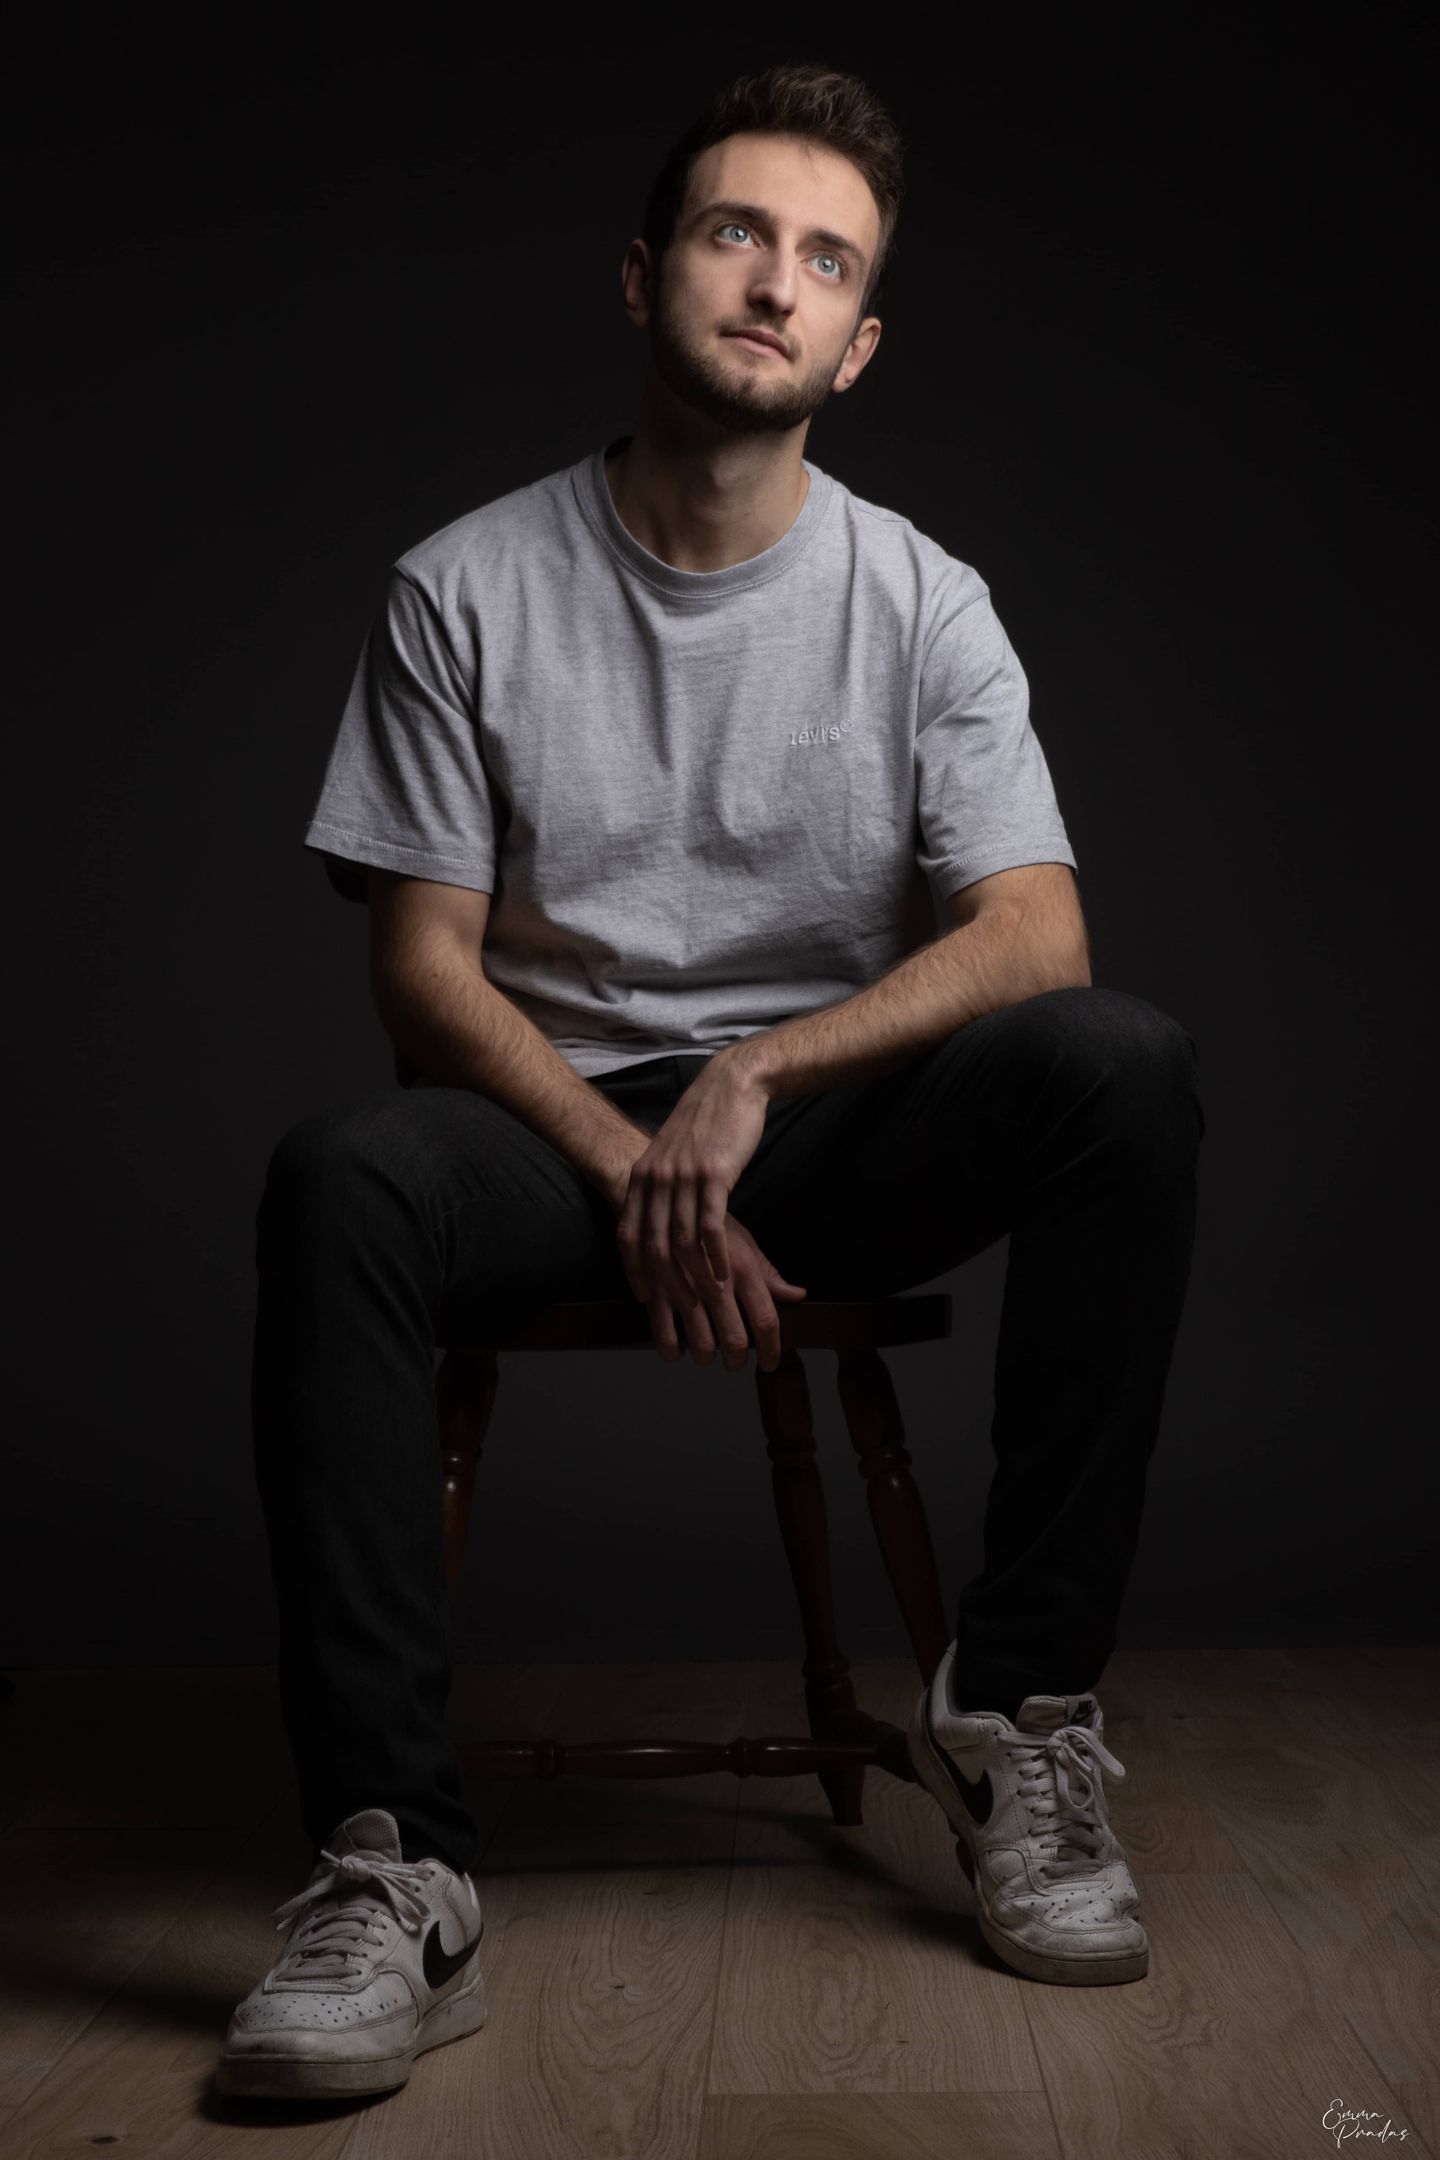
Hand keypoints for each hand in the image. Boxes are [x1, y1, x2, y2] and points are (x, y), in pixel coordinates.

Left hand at [611, 1052, 805, 1368]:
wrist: (730, 1086)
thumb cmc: (704, 1122)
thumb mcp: (672, 1154)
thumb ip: (661, 1184)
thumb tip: (657, 1214)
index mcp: (643, 1176)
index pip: (628, 1233)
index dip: (633, 1269)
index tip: (644, 1296)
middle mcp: (657, 1179)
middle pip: (653, 1243)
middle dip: (665, 1282)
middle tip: (680, 1310)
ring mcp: (683, 1177)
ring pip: (681, 1240)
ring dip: (692, 1276)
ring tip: (705, 1301)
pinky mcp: (714, 1174)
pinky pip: (710, 1225)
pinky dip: (715, 1256)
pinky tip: (723, 1275)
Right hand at [640, 1208, 807, 1372]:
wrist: (666, 1199)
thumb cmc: (711, 1225)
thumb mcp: (745, 1242)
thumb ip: (770, 1274)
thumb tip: (799, 1296)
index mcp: (743, 1268)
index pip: (766, 1320)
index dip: (771, 1349)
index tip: (769, 1364)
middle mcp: (717, 1281)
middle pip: (735, 1339)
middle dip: (737, 1360)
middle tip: (736, 1361)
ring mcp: (685, 1288)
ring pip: (701, 1344)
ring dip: (707, 1357)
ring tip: (708, 1356)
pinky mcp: (656, 1290)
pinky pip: (665, 1336)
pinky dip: (673, 1351)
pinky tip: (678, 1351)